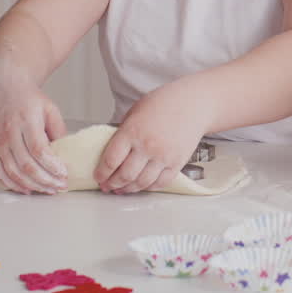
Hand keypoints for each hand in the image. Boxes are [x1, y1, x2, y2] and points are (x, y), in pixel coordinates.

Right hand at [0, 68, 68, 194]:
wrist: (3, 87)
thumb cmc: (28, 98)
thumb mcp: (50, 108)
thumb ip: (58, 130)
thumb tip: (66, 153)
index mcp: (26, 120)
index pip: (38, 149)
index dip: (51, 166)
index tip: (64, 174)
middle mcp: (9, 133)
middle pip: (26, 165)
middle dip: (45, 180)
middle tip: (59, 187)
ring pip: (13, 172)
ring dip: (32, 186)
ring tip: (48, 190)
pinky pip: (0, 172)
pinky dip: (13, 185)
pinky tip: (26, 189)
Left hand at [95, 82, 211, 194]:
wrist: (193, 103)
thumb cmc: (164, 103)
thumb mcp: (135, 112)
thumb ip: (123, 132)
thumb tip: (111, 152)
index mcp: (133, 131)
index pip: (111, 160)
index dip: (101, 173)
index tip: (98, 177)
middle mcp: (148, 146)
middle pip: (125, 175)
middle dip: (113, 184)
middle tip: (108, 186)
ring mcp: (164, 156)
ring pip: (141, 183)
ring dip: (129, 189)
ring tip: (122, 189)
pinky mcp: (177, 163)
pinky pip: (160, 183)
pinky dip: (149, 188)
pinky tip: (142, 186)